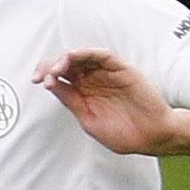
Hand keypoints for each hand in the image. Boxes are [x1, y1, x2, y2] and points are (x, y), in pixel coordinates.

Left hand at [33, 48, 177, 154]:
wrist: (152, 136)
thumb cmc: (125, 133)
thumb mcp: (88, 119)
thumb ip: (71, 100)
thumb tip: (50, 84)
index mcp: (84, 93)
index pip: (60, 77)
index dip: (46, 74)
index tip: (37, 80)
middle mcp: (94, 80)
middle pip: (68, 64)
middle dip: (51, 65)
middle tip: (42, 74)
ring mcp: (107, 73)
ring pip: (83, 57)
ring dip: (67, 58)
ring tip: (57, 68)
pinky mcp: (121, 69)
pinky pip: (102, 55)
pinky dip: (87, 53)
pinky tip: (75, 57)